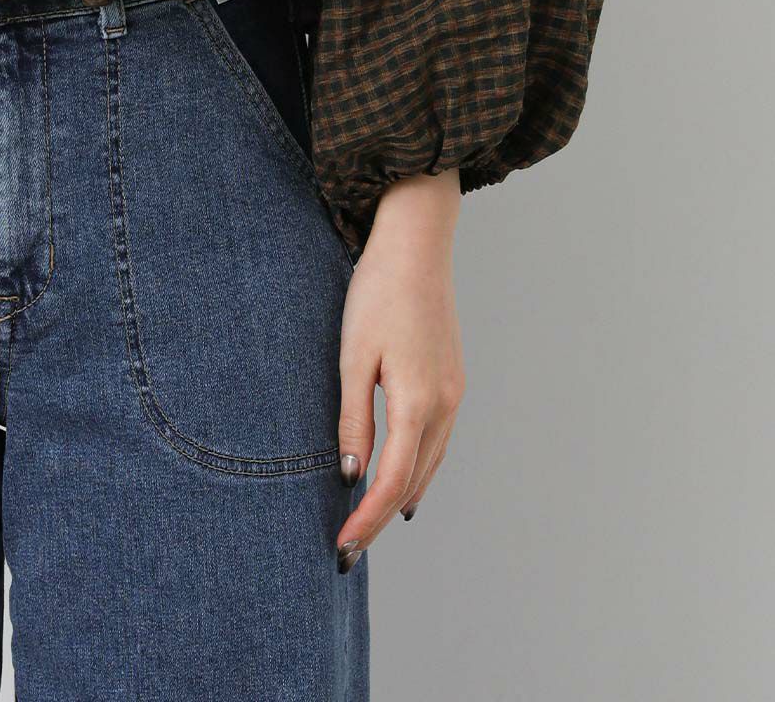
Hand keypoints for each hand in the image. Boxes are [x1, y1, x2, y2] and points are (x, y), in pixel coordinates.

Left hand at [334, 168, 464, 571]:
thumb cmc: (376, 294)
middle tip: (350, 549)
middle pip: (412, 480)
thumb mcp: (352, 356)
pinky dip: (418, 467)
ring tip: (373, 524)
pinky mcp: (453, 379)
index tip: (342, 545)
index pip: (389, 480)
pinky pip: (438, 440)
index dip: (366, 518)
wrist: (416, 245)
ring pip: (429, 463)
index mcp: (417, 402)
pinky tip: (404, 478)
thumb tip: (351, 474)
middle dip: (380, 516)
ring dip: (401, 495)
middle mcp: (443, 404)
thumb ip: (353, 418)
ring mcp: (453, 392)